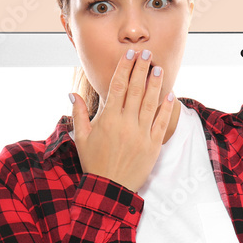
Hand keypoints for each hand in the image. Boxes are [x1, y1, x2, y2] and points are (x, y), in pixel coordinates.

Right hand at [69, 49, 174, 192]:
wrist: (109, 188)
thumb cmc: (94, 162)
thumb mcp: (81, 138)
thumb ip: (78, 113)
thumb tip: (72, 93)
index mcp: (108, 118)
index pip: (117, 86)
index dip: (124, 68)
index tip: (129, 54)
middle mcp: (126, 123)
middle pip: (135, 89)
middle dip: (141, 69)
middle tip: (147, 53)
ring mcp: (141, 134)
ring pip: (150, 103)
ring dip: (155, 84)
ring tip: (158, 68)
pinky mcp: (153, 145)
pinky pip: (161, 123)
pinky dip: (166, 108)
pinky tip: (170, 95)